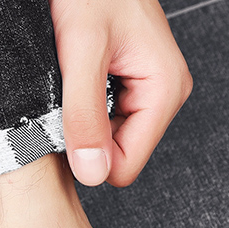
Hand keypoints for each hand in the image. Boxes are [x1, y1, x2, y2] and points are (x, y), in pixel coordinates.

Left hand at [49, 0, 192, 186]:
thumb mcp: (81, 51)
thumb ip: (85, 116)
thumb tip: (94, 173)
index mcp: (164, 90)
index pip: (124, 167)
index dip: (88, 157)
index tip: (65, 123)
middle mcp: (160, 95)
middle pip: (115, 157)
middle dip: (84, 137)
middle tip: (64, 97)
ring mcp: (144, 92)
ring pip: (105, 142)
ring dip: (79, 122)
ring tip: (68, 84)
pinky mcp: (126, 87)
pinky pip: (99, 121)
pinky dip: (78, 109)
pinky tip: (71, 83)